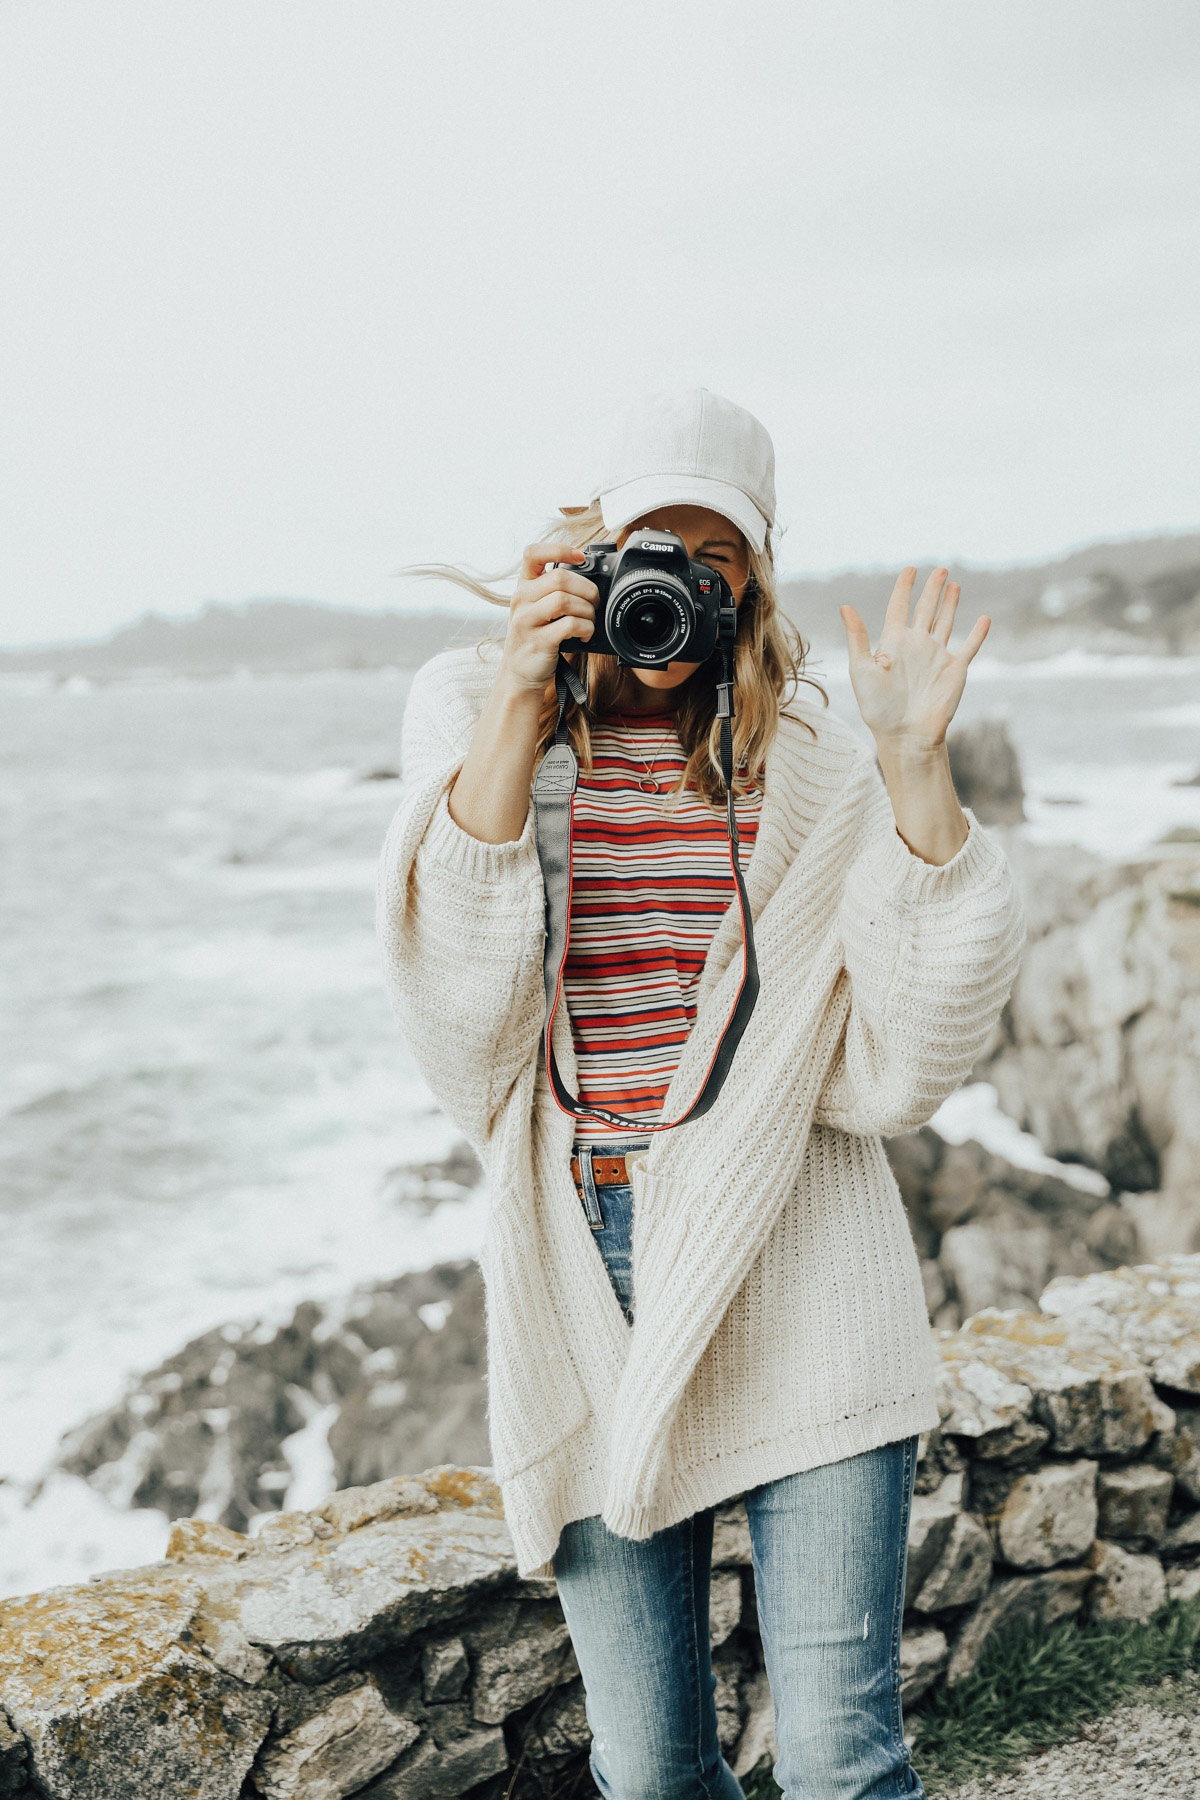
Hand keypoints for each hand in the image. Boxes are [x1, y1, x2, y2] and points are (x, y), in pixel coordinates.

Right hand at [498, 542, 597, 696]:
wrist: (520, 674)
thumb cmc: (536, 637)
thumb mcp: (538, 609)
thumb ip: (556, 591)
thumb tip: (593, 580)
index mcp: (523, 586)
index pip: (533, 554)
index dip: (559, 549)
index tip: (580, 558)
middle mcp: (521, 600)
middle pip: (560, 578)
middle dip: (587, 589)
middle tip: (594, 603)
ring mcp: (526, 621)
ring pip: (564, 600)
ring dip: (587, 610)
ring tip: (589, 621)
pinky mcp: (537, 641)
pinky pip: (569, 625)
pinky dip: (586, 629)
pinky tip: (584, 635)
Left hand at [840, 567, 989, 751]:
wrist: (905, 734)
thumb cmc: (878, 707)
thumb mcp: (861, 669)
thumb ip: (857, 637)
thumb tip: (845, 606)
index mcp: (893, 643)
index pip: (899, 607)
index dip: (904, 587)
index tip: (910, 569)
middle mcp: (916, 646)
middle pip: (925, 609)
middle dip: (931, 589)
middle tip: (939, 569)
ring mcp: (937, 656)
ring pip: (946, 622)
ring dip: (950, 604)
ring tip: (953, 584)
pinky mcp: (955, 670)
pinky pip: (969, 647)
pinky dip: (977, 634)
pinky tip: (984, 619)